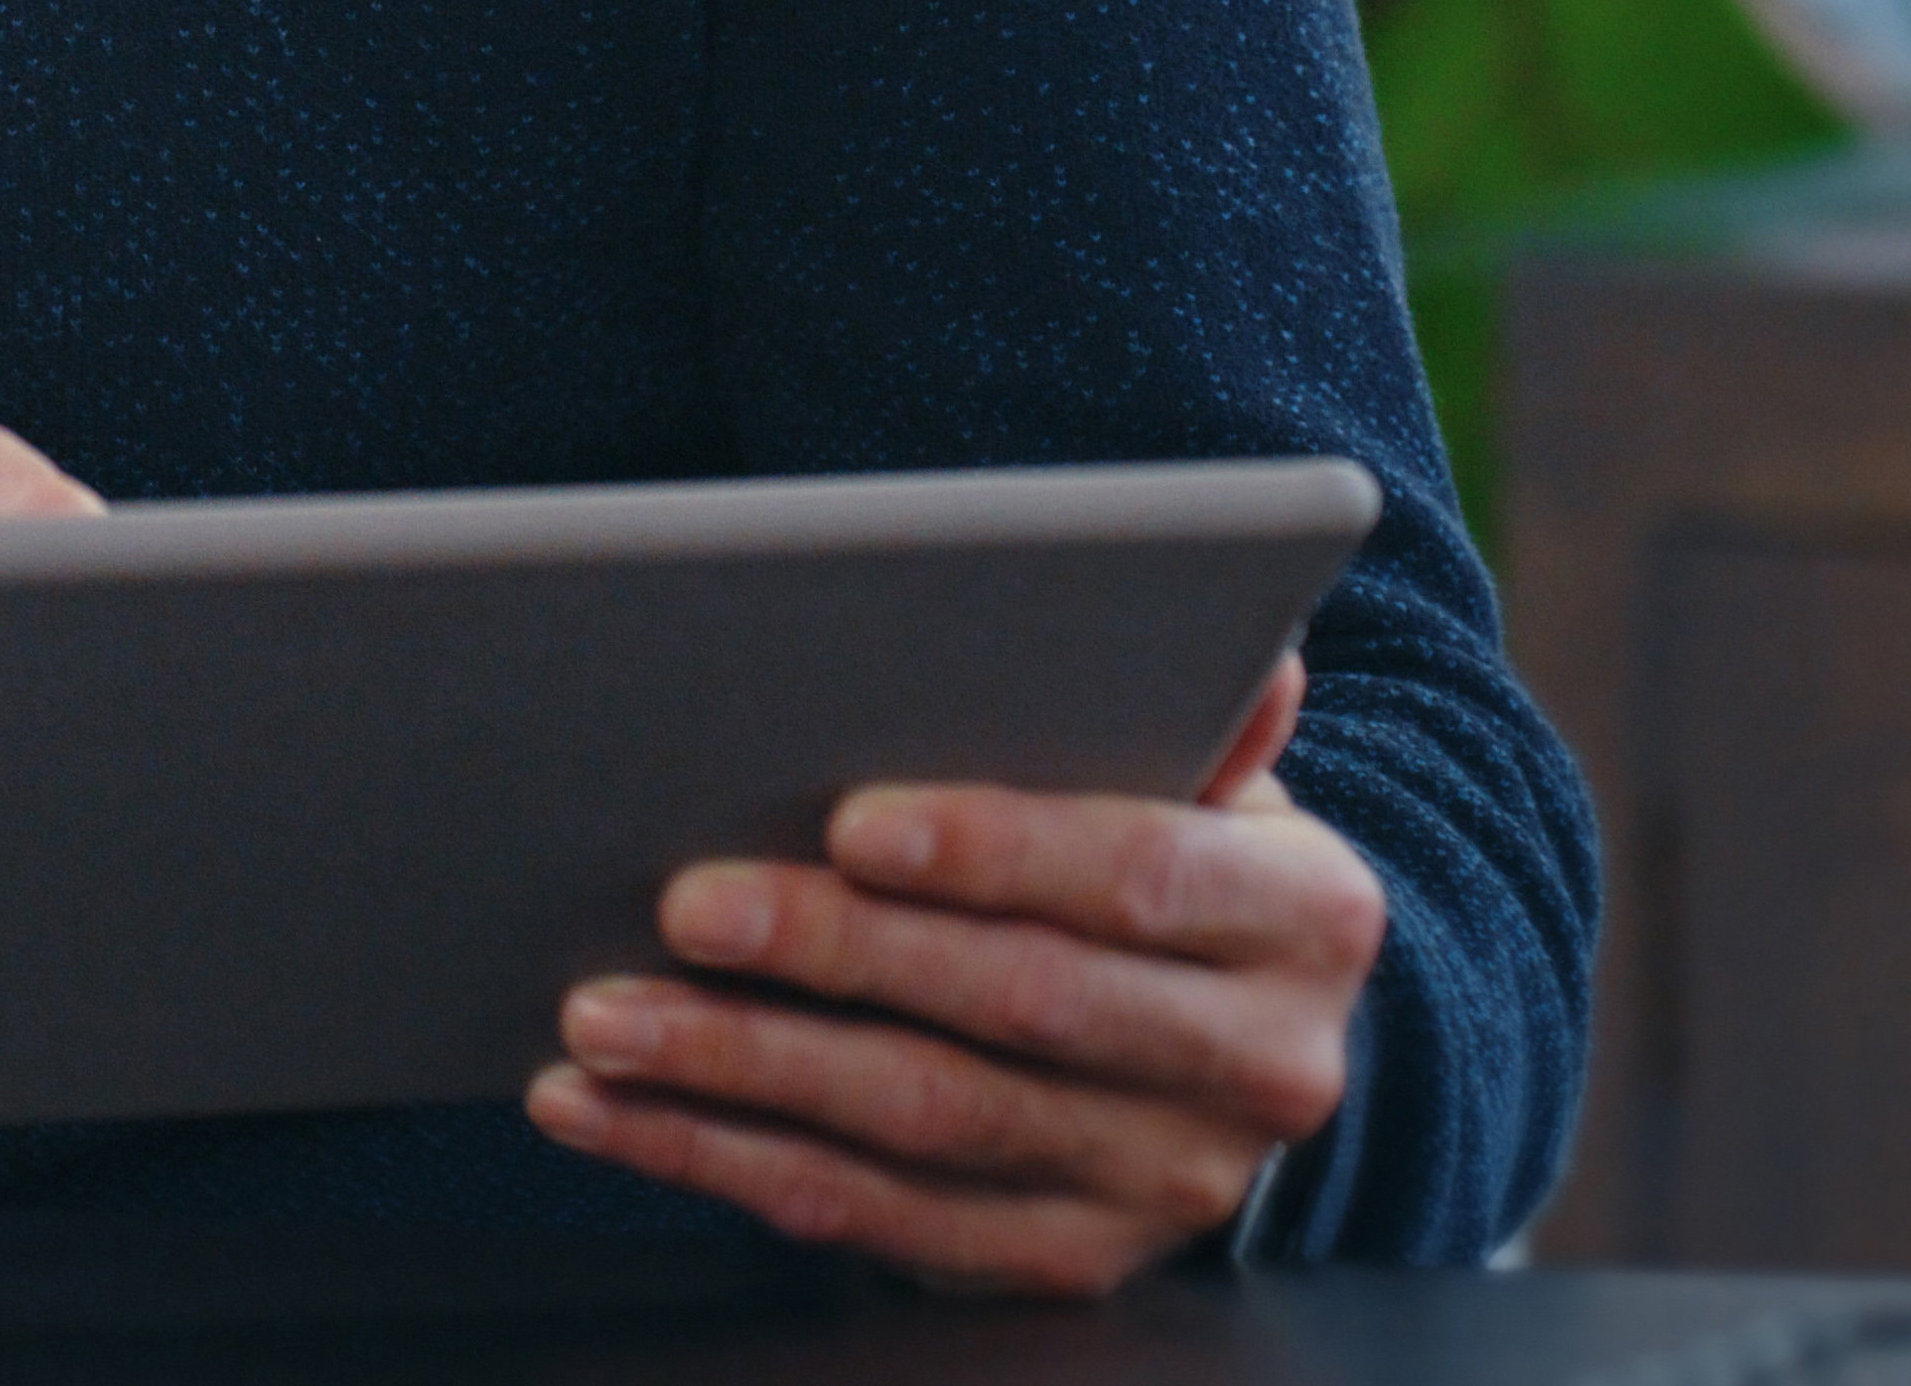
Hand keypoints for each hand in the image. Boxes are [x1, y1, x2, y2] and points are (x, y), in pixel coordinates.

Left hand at [526, 652, 1379, 1294]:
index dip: (993, 852)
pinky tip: (609, 1111)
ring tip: (606, 1014)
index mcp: (1304, 920)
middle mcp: (1260, 1072)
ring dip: (742, 1071)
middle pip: (1016, 1007)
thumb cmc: (1176, 859)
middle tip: (683, 904)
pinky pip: (865, 1218)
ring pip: (921, 1126)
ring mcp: (1159, 1186)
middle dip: (836, 953)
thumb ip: (1192, 716)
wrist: (1230, 1044)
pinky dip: (717, 1160)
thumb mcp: (1211, 780)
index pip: (1140, 877)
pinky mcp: (1058, 1263)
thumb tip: (1242, 647)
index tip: (850, 823)